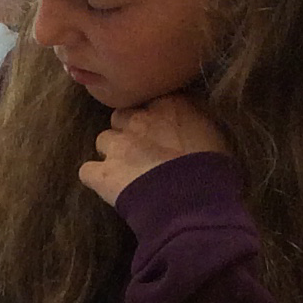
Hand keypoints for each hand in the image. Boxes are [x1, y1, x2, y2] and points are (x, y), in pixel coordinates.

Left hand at [78, 94, 227, 206]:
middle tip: (143, 152)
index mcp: (170, 104)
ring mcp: (118, 145)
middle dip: (129, 131)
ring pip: (103, 140)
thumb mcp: (214, 135)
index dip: (154, 118)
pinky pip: (87, 170)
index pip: (150, 101)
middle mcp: (139, 118)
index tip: (162, 132)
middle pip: (122, 116)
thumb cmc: (213, 170)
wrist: (194, 202)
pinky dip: (95, 177)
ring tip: (127, 170)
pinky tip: (107, 186)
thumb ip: (195, 122)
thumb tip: (191, 124)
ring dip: (112, 152)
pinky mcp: (102, 173)